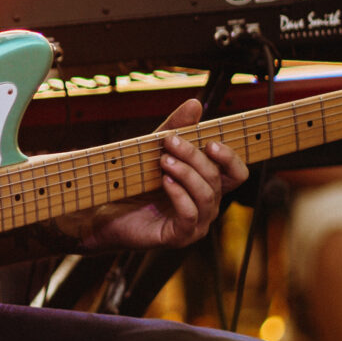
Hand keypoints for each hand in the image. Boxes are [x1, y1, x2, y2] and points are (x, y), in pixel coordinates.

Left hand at [78, 100, 247, 252]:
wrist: (105, 212)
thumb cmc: (134, 182)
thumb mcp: (155, 150)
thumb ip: (177, 128)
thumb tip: (195, 104)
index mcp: (207, 186)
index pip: (237, 173)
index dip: (230, 158)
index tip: (210, 142)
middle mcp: (207, 206)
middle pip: (218, 179)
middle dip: (195, 157)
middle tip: (171, 141)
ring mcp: (195, 224)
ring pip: (206, 196)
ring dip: (186, 174)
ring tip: (164, 161)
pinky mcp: (178, 236)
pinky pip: (190, 215)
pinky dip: (179, 195)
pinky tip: (165, 181)